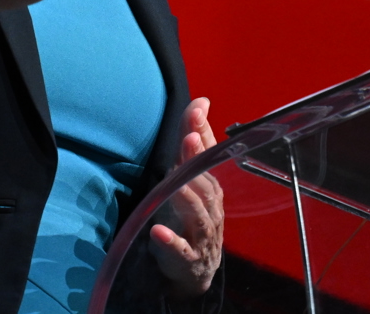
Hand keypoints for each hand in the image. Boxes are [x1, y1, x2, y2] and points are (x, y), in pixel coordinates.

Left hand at [150, 98, 223, 296]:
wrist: (195, 268)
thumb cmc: (192, 217)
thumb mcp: (189, 177)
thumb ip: (192, 139)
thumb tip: (200, 102)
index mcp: (211, 185)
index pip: (210, 154)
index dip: (204, 133)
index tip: (197, 110)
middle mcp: (212, 207)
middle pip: (206, 181)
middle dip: (198, 160)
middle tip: (189, 139)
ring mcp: (202, 233)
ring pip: (198, 213)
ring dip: (187, 196)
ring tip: (175, 181)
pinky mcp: (189, 258)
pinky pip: (182, 250)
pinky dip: (171, 241)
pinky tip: (157, 231)